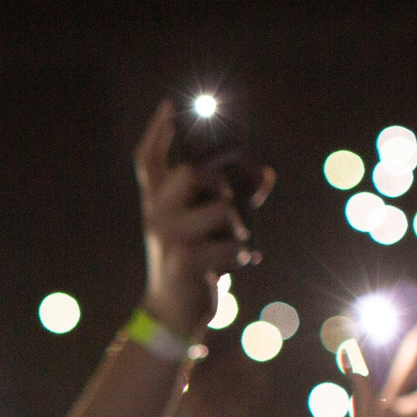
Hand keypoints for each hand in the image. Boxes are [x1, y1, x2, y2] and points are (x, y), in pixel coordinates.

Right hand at [134, 99, 269, 339]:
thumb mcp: (214, 226)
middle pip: (193, 173)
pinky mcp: (183, 261)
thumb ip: (239, 198)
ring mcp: (167, 237)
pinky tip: (236, 266)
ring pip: (221, 209)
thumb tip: (267, 174)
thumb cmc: (196, 261)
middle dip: (224, 179)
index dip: (158, 130)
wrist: (172, 312)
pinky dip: (241, 256)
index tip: (170, 105)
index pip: (149, 159)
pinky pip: (231, 245)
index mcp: (157, 202)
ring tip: (234, 245)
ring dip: (238, 228)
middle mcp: (155, 215)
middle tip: (236, 197)